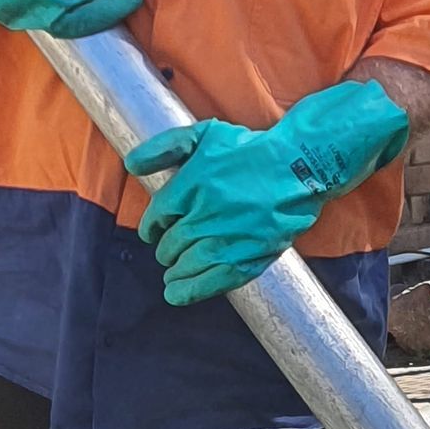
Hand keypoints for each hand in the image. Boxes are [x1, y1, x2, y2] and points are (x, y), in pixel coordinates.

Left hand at [124, 82, 409, 303]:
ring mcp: (226, 240)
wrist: (299, 167)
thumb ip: (162, 148)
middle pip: (169, 245)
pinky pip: (210, 282)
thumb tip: (130, 166)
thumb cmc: (249, 150)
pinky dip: (189, 291)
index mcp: (190, 186)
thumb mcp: (202, 134)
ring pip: (185, 266)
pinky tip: (176, 294)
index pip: (156, 219)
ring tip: (172, 272)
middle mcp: (205, 216)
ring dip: (174, 270)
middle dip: (166, 248)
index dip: (152, 227)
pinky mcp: (247, 259)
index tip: (157, 230)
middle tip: (170, 249)